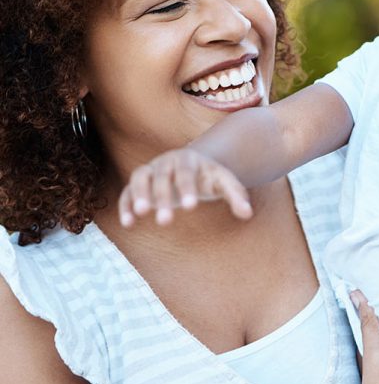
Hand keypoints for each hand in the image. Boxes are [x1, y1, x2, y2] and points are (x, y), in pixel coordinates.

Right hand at [118, 148, 252, 226]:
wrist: (193, 166)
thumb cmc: (209, 178)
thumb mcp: (224, 182)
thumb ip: (237, 196)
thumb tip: (247, 214)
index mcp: (189, 159)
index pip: (186, 171)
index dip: (187, 187)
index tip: (191, 207)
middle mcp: (166, 162)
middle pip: (162, 177)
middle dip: (162, 198)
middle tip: (166, 221)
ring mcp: (151, 170)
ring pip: (139, 178)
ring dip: (138, 195)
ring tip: (141, 215)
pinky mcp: (139, 182)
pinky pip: (127, 191)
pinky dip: (125, 205)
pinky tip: (128, 224)